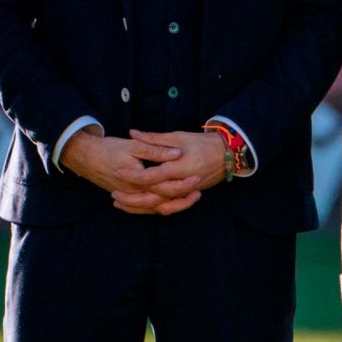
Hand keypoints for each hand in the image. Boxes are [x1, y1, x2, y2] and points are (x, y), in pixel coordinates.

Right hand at [59, 126, 189, 212]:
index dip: (183, 184)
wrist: (85, 157)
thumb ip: (156, 150)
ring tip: (190, 198)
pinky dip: (158, 208)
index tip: (198, 177)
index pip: (165, 187)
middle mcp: (133, 192)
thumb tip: (177, 153)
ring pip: (153, 209)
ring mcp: (129, 197)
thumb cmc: (109, 149)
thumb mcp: (134, 145)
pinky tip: (171, 202)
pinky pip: (144, 209)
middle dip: (182, 200)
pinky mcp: (126, 197)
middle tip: (198, 191)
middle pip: (162, 203)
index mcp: (138, 179)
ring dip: (173, 206)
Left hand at [107, 130, 226, 214]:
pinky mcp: (188, 196)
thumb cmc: (202, 143)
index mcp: (178, 167)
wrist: (227, 154)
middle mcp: (182, 183)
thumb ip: (154, 138)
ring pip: (160, 206)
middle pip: (153, 197)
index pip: (151, 176)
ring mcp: (186, 192)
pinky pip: (168, 207)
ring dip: (139, 207)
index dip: (133, 175)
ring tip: (121, 204)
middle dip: (132, 198)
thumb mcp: (178, 137)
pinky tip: (139, 206)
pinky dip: (152, 208)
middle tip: (114, 194)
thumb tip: (133, 133)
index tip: (117, 172)